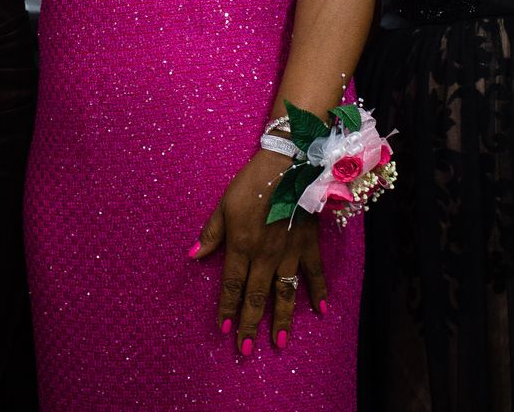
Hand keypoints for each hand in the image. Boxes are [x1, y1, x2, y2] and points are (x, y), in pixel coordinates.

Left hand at [194, 151, 326, 353]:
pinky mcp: (309, 245)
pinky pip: (315, 274)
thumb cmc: (252, 183)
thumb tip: (193, 255)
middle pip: (256, 296)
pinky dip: (319, 292)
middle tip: (245, 349)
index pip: (232, 285)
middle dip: (249, 324)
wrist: (289, 164)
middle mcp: (265, 256)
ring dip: (282, 319)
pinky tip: (320, 311)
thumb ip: (212, 234)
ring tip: (279, 342)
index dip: (227, 309)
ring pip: (285, 293)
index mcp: (242, 246)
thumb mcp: (225, 205)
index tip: (224, 330)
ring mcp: (290, 253)